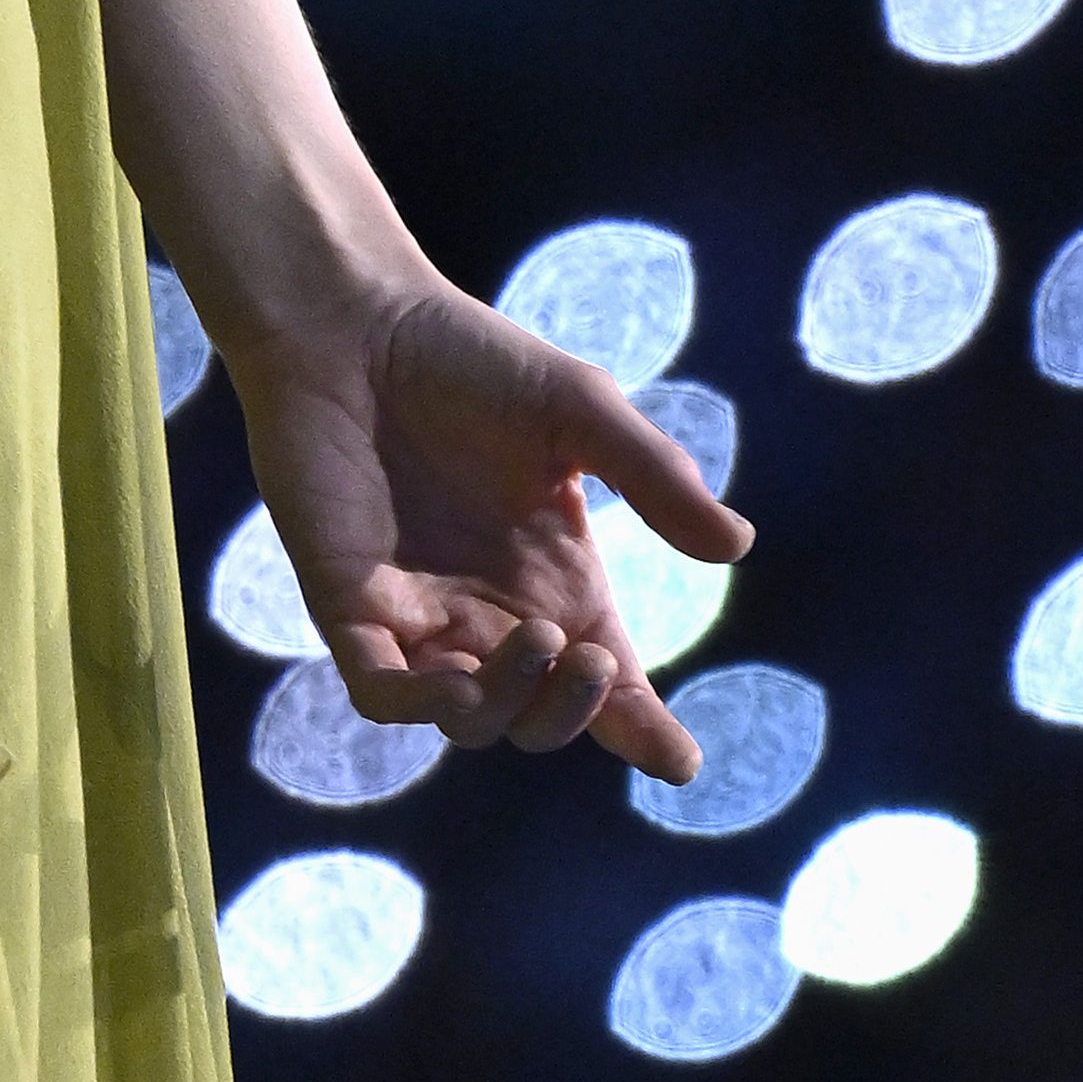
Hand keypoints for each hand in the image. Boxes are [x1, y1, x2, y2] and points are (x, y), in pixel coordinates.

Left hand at [224, 270, 752, 779]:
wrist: (351, 319)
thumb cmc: (466, 357)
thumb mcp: (579, 409)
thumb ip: (653, 474)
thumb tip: (736, 545)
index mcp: (556, 580)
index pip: (610, 684)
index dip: (645, 732)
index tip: (679, 762)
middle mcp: (490, 611)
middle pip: (544, 716)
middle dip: (575, 710)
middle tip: (586, 653)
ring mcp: (417, 614)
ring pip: (472, 719)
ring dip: (510, 705)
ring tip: (540, 639)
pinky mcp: (346, 604)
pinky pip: (381, 692)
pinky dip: (419, 707)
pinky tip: (454, 682)